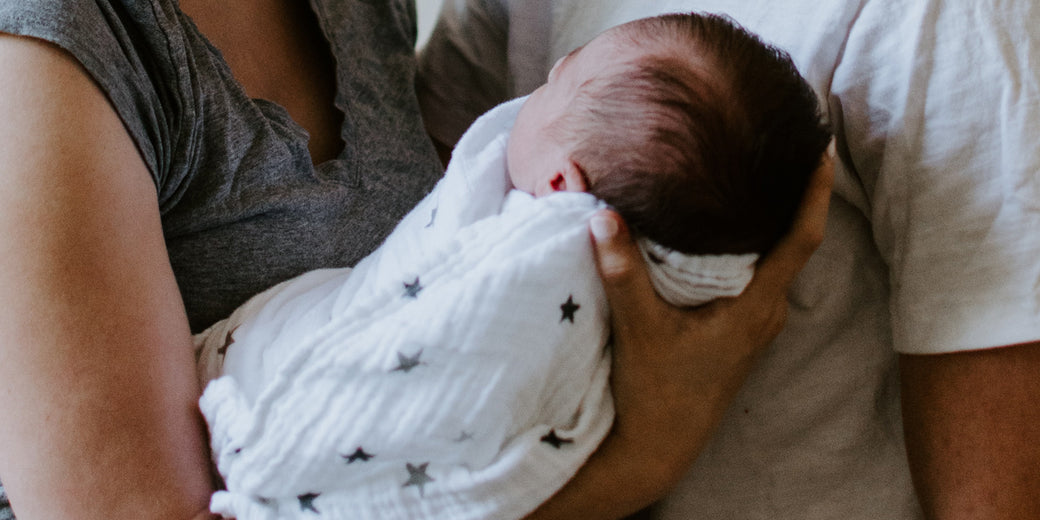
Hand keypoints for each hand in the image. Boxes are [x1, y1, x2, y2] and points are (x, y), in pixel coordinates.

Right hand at [589, 146, 833, 488]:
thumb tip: (603, 215)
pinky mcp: (740, 329)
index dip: (815, 191)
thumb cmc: (657, 393)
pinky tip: (729, 224)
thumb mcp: (638, 329)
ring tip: (760, 172)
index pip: (802, 238)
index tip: (823, 147)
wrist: (659, 445)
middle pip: (796, 240)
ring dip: (772, 217)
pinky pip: (758, 272)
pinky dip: (751, 241)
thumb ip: (623, 272)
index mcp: (756, 307)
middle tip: (786, 143)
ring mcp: (756, 322)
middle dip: (795, 191)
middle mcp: (767, 311)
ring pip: (776, 257)